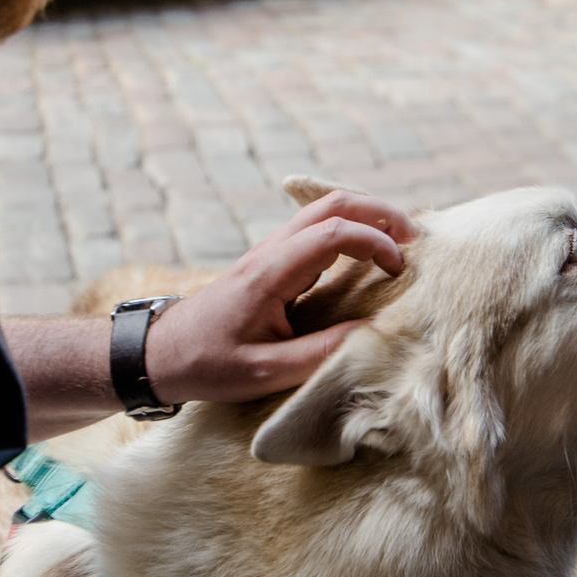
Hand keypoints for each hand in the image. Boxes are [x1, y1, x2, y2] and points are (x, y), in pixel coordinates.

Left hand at [141, 188, 414, 403]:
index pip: (333, 232)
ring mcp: (270, 251)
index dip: (375, 242)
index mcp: (270, 273)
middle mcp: (271, 251)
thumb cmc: (209, 364)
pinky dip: (351, 229)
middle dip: (380, 213)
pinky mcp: (271, 261)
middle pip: (333, 204)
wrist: (160, 353)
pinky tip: (369, 251)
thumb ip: (320, 355)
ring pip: (324, 210)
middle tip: (416, 240)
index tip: (400, 269)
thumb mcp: (265, 372)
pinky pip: (316, 228)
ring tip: (401, 243)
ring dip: (367, 217)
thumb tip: (371, 334)